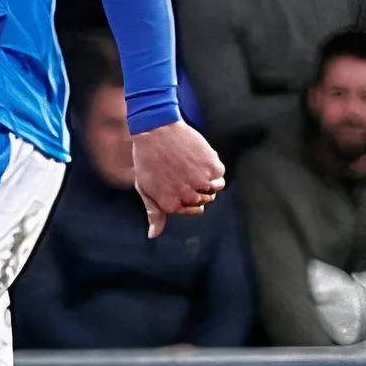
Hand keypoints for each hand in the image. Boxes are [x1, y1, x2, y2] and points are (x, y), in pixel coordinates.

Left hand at [129, 120, 224, 237]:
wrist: (156, 129)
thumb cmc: (148, 159)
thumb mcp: (146, 187)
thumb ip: (154, 212)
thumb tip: (153, 235)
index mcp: (172, 205)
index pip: (194, 209)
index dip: (188, 194)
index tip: (179, 179)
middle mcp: (188, 197)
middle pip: (205, 199)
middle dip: (198, 187)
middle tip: (183, 169)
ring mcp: (202, 182)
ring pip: (215, 188)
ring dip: (207, 177)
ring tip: (191, 162)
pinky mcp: (213, 167)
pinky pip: (219, 173)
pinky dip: (212, 165)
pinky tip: (197, 155)